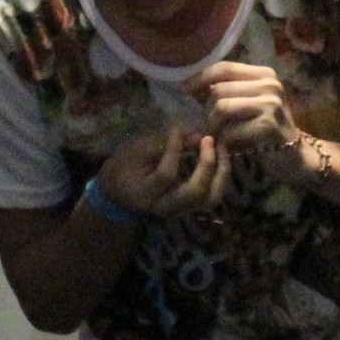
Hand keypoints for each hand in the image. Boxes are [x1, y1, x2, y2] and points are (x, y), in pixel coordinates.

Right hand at [92, 120, 227, 218]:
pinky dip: (221, 178)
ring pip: (210, 199)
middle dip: (207, 164)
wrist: (118, 193)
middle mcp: (165, 207)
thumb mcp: (135, 151)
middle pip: (195, 192)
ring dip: (221, 173)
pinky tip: (219, 158)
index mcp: (146, 194)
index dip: (174, 149)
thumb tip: (195, 135)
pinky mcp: (190, 208)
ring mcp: (180, 211)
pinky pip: (212, 197)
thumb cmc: (124, 167)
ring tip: (221, 148)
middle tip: (209, 139)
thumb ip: (163, 144)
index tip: (178, 128)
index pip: (166, 175)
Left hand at [190, 61, 329, 188]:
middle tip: (208, 127)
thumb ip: (225, 93)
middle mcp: (270, 85)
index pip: (224, 67)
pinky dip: (223, 141)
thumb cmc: (266, 130)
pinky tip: (227, 147)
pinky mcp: (268, 126)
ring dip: (212, 126)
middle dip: (206, 110)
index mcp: (264, 75)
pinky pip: (230, 131)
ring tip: (215, 137)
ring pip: (221, 108)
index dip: (201, 77)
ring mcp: (271, 104)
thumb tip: (190, 87)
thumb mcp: (248, 105)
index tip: (185, 90)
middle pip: (219, 89)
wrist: (294, 158)